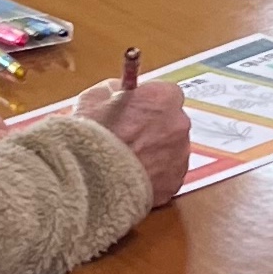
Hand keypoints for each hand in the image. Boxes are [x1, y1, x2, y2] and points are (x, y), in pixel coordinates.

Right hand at [76, 79, 191, 205]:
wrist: (92, 179)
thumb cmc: (93, 137)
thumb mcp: (94, 97)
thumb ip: (116, 90)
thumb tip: (120, 91)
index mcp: (163, 99)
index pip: (167, 93)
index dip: (150, 102)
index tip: (138, 108)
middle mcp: (178, 125)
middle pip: (171, 122)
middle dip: (154, 127)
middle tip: (130, 135)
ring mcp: (180, 156)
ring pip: (171, 150)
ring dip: (155, 152)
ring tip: (128, 159)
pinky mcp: (174, 183)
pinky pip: (167, 174)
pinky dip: (154, 175)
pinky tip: (132, 175)